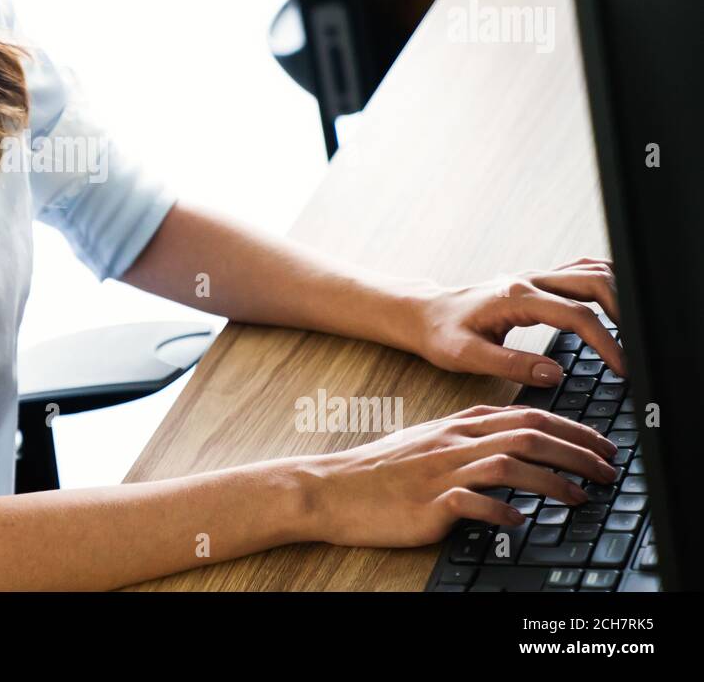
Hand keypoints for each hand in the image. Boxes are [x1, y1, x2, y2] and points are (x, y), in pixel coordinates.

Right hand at [301, 404, 618, 547]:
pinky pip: (474, 503)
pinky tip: (521, 521)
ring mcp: (442, 471)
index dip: (572, 430)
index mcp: (457, 426)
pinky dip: (503, 511)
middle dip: (578, 451)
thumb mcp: (427, 444)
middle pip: (529, 435)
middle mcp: (454, 442)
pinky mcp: (429, 502)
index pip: (527, 416)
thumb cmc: (378, 471)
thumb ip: (467, 440)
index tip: (600, 445)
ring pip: (510, 463)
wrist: (330, 488)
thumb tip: (510, 448)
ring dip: (554, 480)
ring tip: (581, 496)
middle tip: (608, 469)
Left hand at [414, 258, 622, 386]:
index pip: (577, 316)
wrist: (425, 314)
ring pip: (591, 271)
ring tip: (633, 331)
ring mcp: (535, 277)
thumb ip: (510, 365)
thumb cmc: (442, 335)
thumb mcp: (466, 356)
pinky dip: (605, 284)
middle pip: (595, 281)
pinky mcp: (538, 281)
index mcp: (516, 298)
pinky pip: (580, 272)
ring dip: (618, 294)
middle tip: (636, 349)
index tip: (624, 369)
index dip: (606, 343)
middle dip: (624, 312)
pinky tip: (616, 307)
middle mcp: (530, 280)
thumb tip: (554, 374)